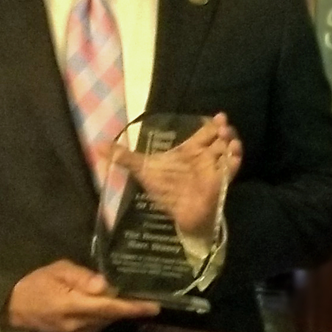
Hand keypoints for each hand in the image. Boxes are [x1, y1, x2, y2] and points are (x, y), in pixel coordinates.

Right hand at [5, 260, 159, 331]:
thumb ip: (82, 277)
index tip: (154, 306)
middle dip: (130, 307)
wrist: (12, 308)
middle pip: (111, 316)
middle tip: (149, 293)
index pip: (109, 308)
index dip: (133, 307)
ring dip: (118, 311)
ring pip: (106, 323)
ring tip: (133, 296)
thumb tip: (105, 284)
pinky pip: (97, 327)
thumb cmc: (36, 283)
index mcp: (72, 306)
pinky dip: (105, 316)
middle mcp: (77, 325)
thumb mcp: (58, 270)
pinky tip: (108, 304)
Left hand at [113, 114, 242, 239]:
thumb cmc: (165, 191)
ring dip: (231, 142)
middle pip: (219, 138)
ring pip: (227, 150)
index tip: (218, 117)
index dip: (213, 124)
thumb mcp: (142, 170)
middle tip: (222, 126)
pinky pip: (231, 169)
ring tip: (227, 138)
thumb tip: (96, 145)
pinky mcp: (220, 182)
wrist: (178, 215)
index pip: (206, 132)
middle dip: (223, 130)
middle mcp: (205, 156)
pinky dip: (235, 160)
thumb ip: (124, 157)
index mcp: (191, 150)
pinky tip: (233, 154)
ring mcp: (214, 168)